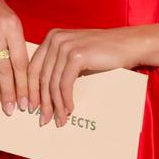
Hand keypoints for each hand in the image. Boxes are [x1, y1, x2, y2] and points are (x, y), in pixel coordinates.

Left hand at [28, 27, 143, 126]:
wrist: (129, 44)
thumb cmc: (104, 52)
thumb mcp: (76, 53)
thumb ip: (60, 64)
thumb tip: (45, 92)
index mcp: (51, 38)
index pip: (34, 67)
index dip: (30, 89)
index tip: (29, 107)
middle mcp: (55, 39)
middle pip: (41, 76)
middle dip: (41, 101)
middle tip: (43, 120)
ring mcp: (65, 46)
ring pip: (53, 83)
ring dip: (55, 105)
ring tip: (58, 120)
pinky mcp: (76, 56)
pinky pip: (65, 84)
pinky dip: (65, 100)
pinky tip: (69, 110)